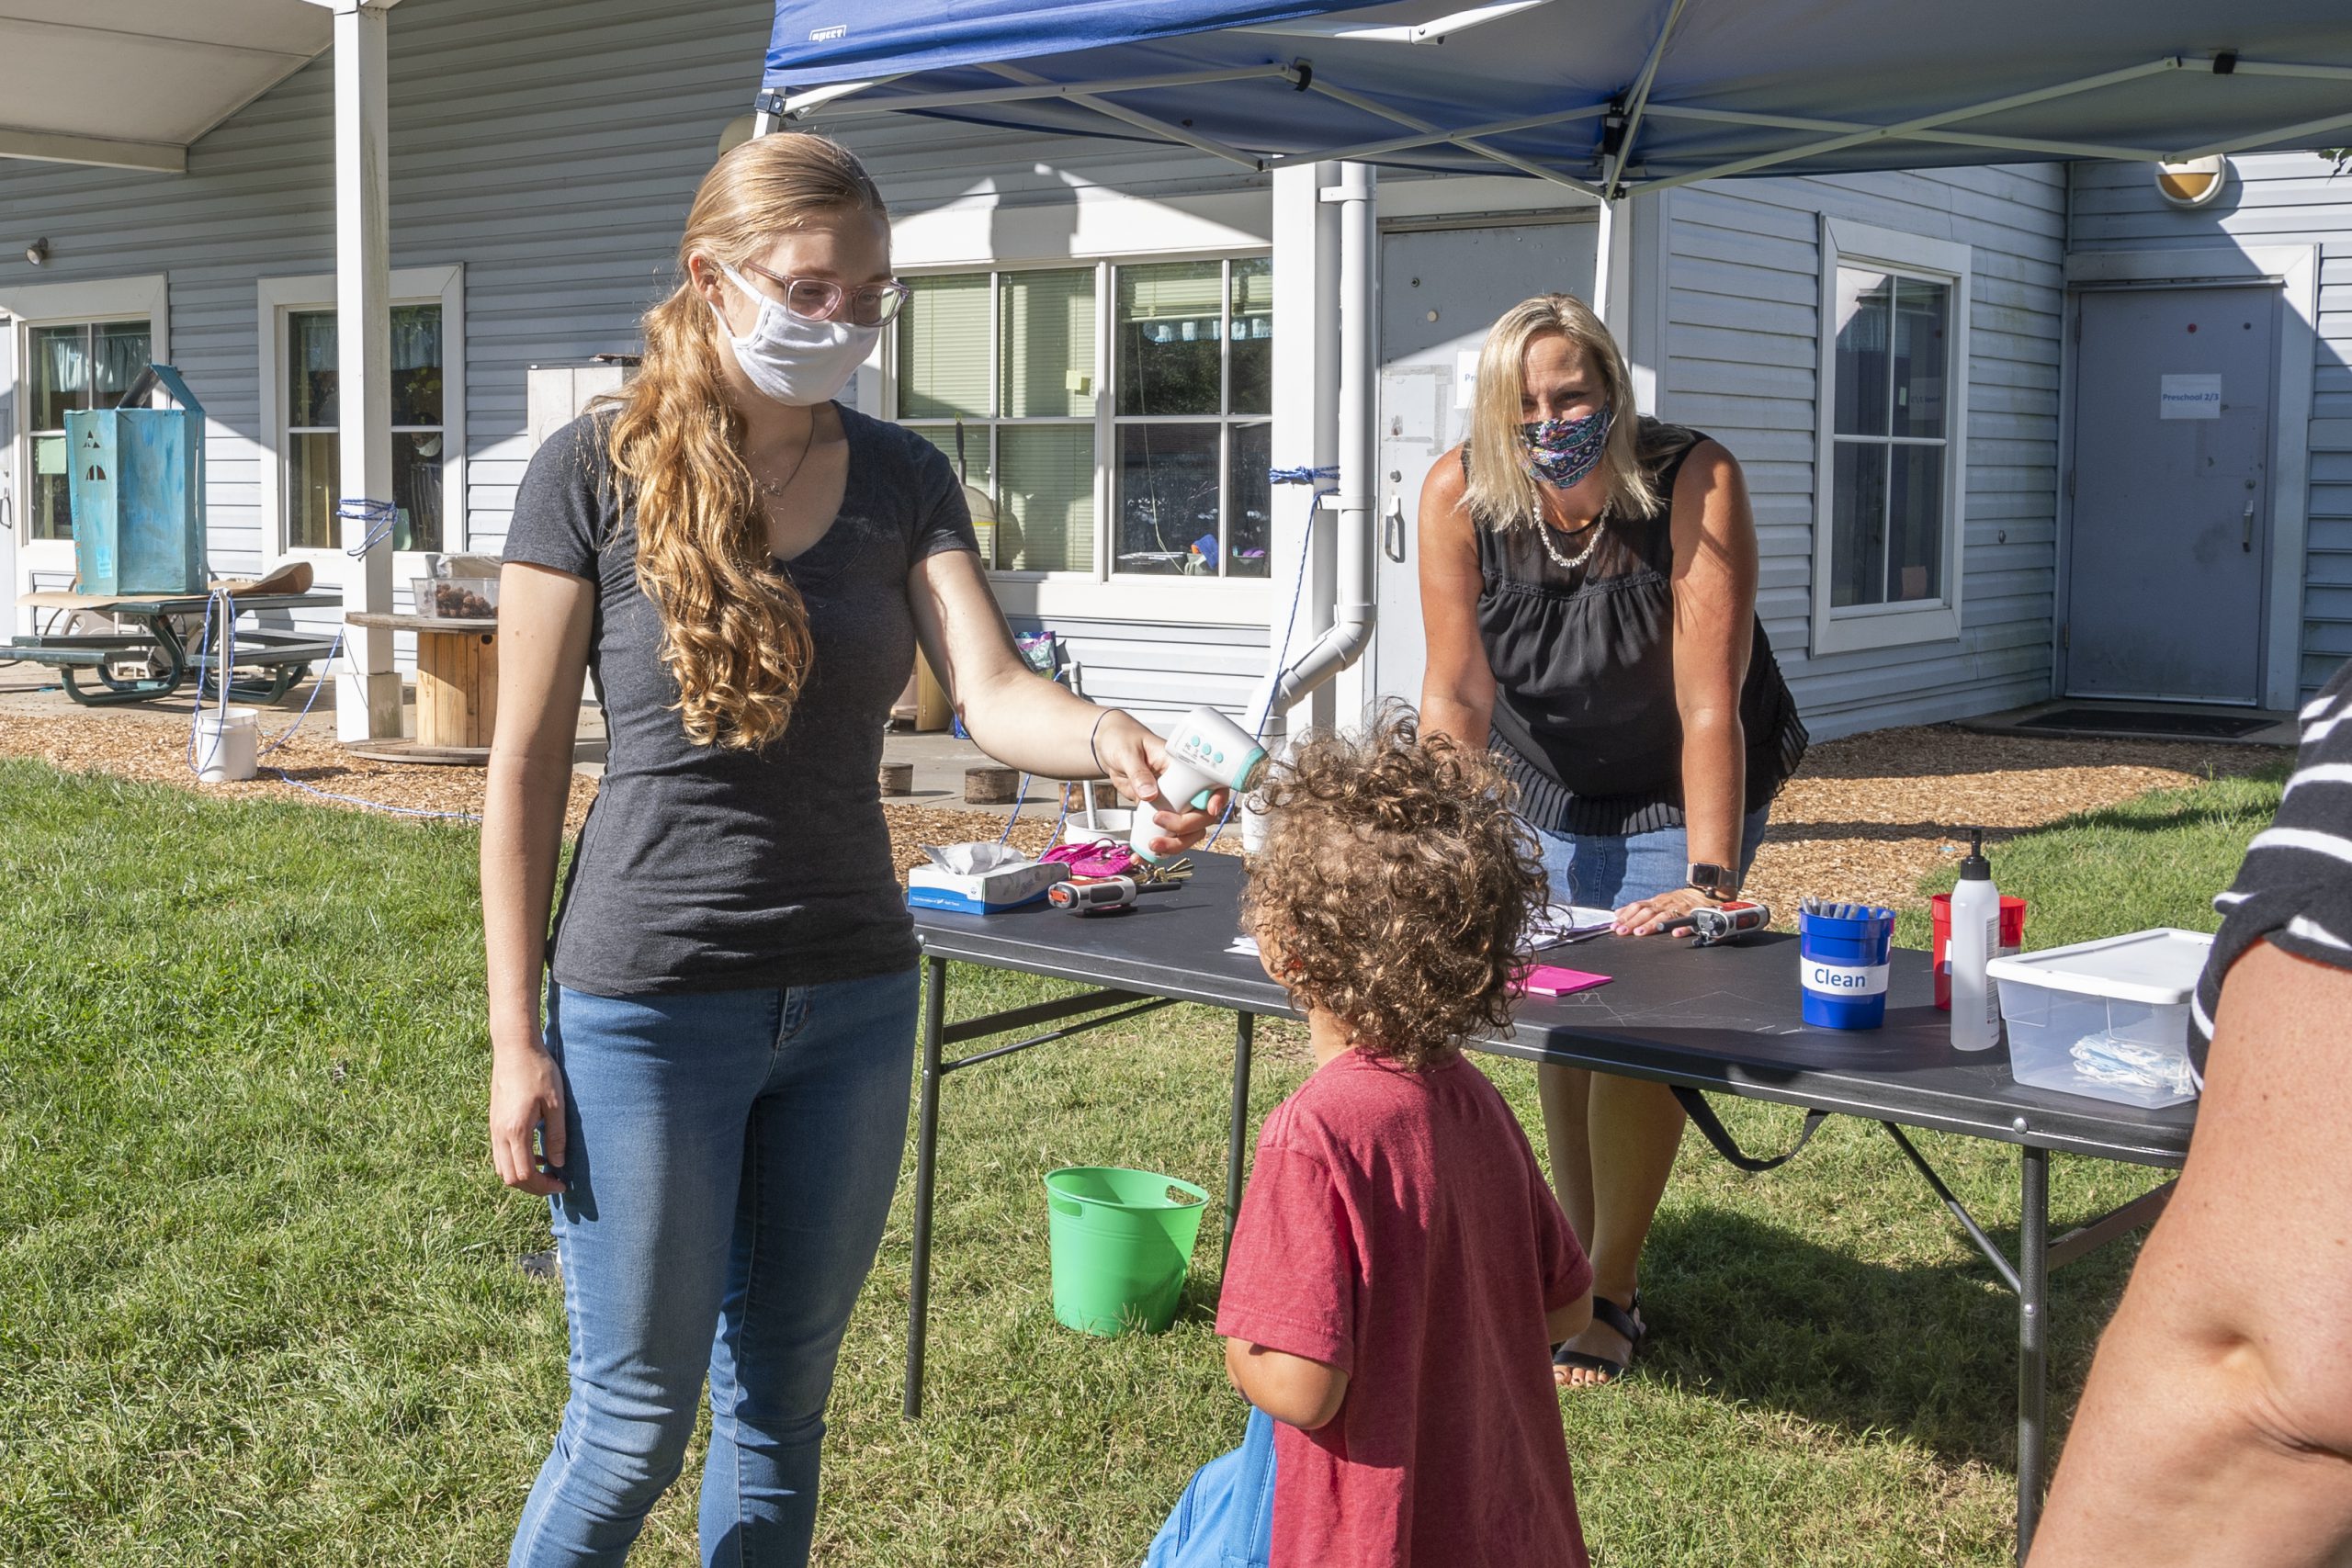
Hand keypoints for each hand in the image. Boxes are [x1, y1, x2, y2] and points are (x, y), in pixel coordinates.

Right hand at [490, 1041, 567, 1195]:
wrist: (515, 1048)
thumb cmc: (539, 1072)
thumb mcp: (556, 1103)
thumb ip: (556, 1136)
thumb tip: (558, 1164)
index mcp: (515, 1131)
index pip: (523, 1175)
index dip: (543, 1186)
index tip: (562, 1184)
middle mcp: (499, 1134)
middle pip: (509, 1178)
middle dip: (532, 1187)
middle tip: (555, 1181)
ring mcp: (493, 1128)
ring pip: (502, 1168)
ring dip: (522, 1175)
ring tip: (546, 1168)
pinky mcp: (494, 1122)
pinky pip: (500, 1154)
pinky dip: (515, 1162)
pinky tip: (534, 1152)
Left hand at [1092, 709, 1229, 855]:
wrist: (1109, 751)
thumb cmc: (1124, 741)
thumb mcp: (1128, 752)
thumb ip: (1139, 772)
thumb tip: (1150, 793)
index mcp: (1183, 766)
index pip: (1212, 782)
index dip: (1218, 798)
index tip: (1210, 809)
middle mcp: (1184, 787)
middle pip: (1202, 815)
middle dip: (1185, 827)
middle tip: (1159, 822)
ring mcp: (1174, 803)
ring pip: (1188, 831)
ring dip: (1175, 844)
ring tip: (1152, 846)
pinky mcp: (1160, 814)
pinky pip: (1166, 836)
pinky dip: (1156, 849)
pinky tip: (1142, 855)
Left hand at [1614, 885, 1713, 936]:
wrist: (1703, 891)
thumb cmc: (1678, 899)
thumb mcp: (1656, 901)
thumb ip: (1639, 908)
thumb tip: (1618, 913)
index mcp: (1656, 902)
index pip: (1637, 907)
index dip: (1625, 916)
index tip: (1614, 926)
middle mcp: (1665, 905)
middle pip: (1647, 912)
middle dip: (1633, 922)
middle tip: (1622, 931)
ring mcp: (1679, 909)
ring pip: (1664, 916)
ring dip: (1651, 925)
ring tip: (1640, 932)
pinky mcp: (1694, 915)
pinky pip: (1689, 922)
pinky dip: (1682, 928)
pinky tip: (1675, 934)